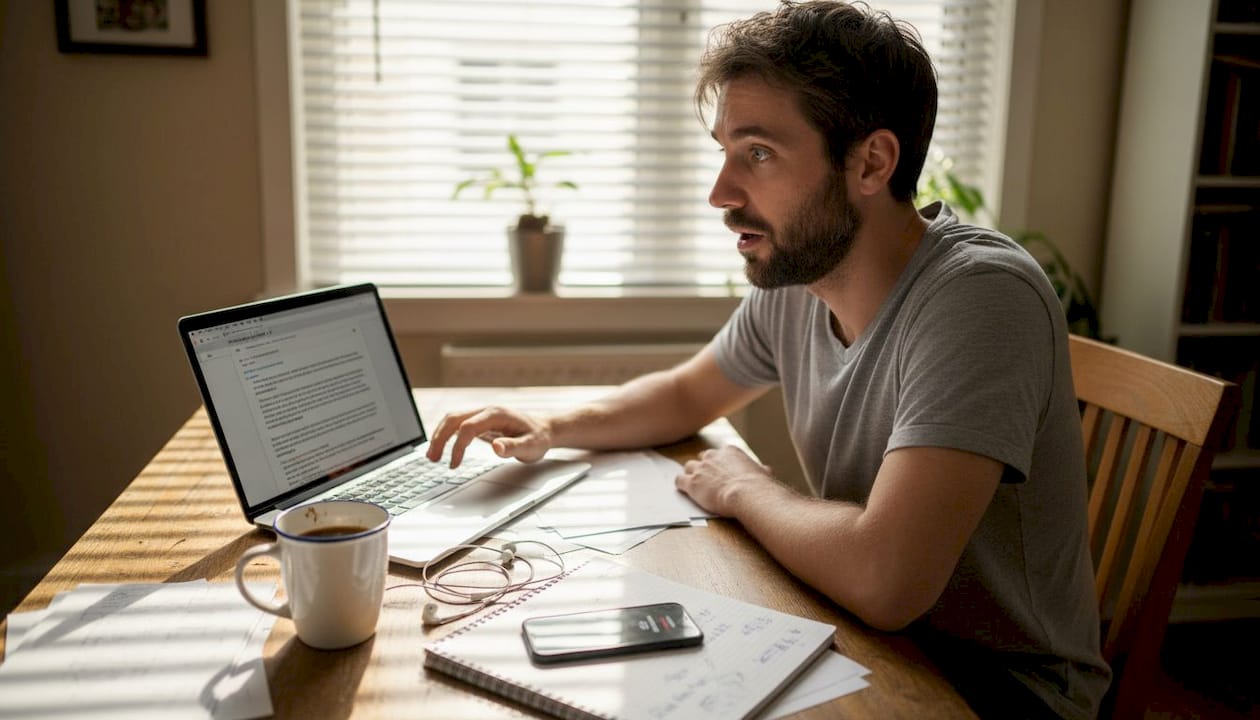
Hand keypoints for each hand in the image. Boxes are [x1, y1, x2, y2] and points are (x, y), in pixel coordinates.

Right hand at [425, 406, 553, 466]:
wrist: (545, 429)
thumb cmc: (539, 438)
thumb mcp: (531, 446)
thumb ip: (513, 447)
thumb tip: (496, 447)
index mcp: (497, 414)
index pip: (468, 427)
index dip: (458, 446)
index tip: (454, 464)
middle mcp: (487, 410)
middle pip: (454, 418)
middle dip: (440, 437)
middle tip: (432, 458)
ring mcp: (483, 415)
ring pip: (453, 419)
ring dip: (440, 435)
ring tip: (432, 456)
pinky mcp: (481, 421)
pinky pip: (458, 424)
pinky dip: (447, 435)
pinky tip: (443, 448)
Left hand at [675, 446, 773, 516]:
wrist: (746, 493)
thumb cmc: (758, 486)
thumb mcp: (762, 473)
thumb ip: (760, 469)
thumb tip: (766, 470)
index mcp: (730, 451)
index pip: (719, 453)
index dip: (718, 463)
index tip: (719, 471)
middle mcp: (712, 456)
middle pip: (701, 458)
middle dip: (703, 467)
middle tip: (706, 478)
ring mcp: (700, 469)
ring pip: (688, 467)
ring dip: (690, 475)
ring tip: (694, 484)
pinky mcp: (691, 483)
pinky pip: (679, 480)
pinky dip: (681, 485)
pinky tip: (684, 490)